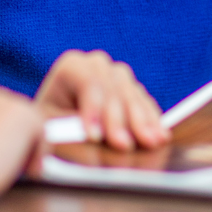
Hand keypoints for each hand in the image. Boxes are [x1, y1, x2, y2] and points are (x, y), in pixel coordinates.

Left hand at [35, 49, 167, 150]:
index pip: (88, 83)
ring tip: (150, 143)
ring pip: (133, 96)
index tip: (94, 137)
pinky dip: (153, 122)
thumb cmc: (51, 127)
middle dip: (119, 120)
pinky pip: (146, 104)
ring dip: (142, 121)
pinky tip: (160, 137)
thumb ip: (71, 130)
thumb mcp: (51, 127)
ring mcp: (119, 77)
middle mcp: (99, 66)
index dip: (93, 110)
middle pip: (114, 89)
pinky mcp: (134, 92)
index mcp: (73, 66)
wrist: (58, 127)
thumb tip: (95, 139)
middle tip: (124, 146)